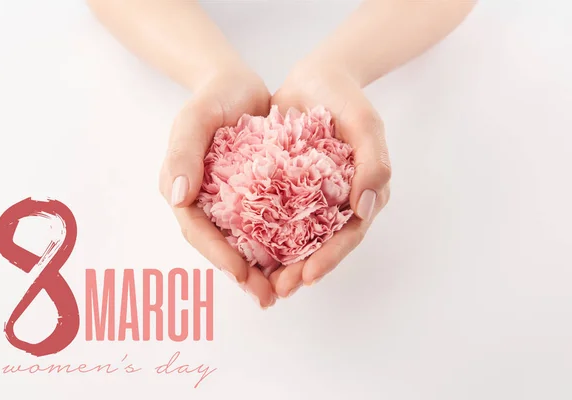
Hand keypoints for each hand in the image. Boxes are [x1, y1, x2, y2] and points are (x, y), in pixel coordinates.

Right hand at [159, 66, 276, 308]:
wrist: (238, 85)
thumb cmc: (213, 96)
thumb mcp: (195, 118)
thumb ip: (183, 152)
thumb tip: (177, 197)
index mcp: (183, 190)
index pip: (197, 231)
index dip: (217, 255)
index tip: (241, 274)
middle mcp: (205, 202)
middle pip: (221, 245)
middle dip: (242, 274)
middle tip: (267, 297)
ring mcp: (229, 202)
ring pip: (243, 242)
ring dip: (262, 268)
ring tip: (285, 289)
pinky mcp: (253, 196)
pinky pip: (264, 225)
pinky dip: (278, 244)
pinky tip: (298, 259)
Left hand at [269, 61, 391, 296]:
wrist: (315, 79)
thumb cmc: (347, 98)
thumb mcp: (366, 124)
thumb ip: (374, 163)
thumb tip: (365, 208)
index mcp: (362, 195)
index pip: (347, 235)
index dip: (330, 258)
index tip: (308, 276)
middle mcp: (337, 203)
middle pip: (320, 245)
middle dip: (300, 270)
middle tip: (277, 290)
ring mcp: (311, 199)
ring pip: (296, 238)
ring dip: (280, 263)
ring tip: (259, 283)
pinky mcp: (286, 190)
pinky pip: (274, 217)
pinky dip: (262, 236)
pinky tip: (244, 251)